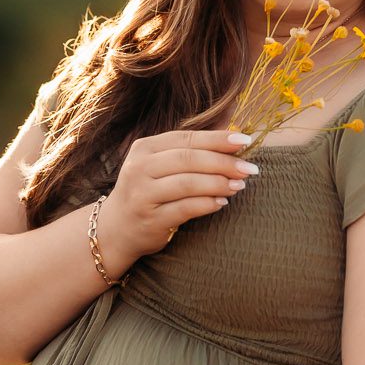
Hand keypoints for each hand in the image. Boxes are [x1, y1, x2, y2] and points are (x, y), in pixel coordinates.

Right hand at [98, 126, 257, 263]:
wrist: (116, 229)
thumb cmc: (148, 191)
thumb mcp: (159, 164)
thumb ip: (190, 150)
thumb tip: (233, 135)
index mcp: (145, 148)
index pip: (186, 138)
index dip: (218, 138)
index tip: (245, 140)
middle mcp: (139, 168)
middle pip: (188, 159)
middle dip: (223, 162)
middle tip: (249, 168)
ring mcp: (142, 194)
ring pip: (187, 183)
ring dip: (218, 183)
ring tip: (239, 185)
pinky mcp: (150, 219)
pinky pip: (185, 209)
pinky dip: (207, 204)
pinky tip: (222, 202)